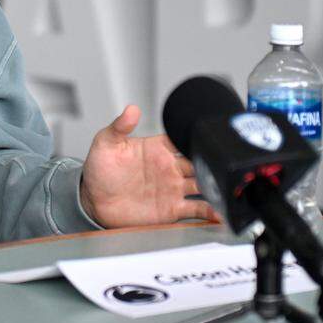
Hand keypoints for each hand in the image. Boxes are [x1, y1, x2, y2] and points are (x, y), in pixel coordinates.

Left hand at [79, 106, 215, 227]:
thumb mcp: (105, 143)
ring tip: (229, 189)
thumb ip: (119, 126)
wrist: (93, 201)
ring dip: (216, 186)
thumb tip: (131, 109)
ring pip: (203, 185)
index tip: (211, 139)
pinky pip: (196, 210)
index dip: (198, 139)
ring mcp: (173, 188)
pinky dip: (211, 212)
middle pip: (199, 162)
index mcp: (158, 149)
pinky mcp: (171, 209)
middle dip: (212, 163)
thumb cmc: (99, 170)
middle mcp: (170, 167)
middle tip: (224, 166)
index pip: (183, 140)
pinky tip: (221, 213)